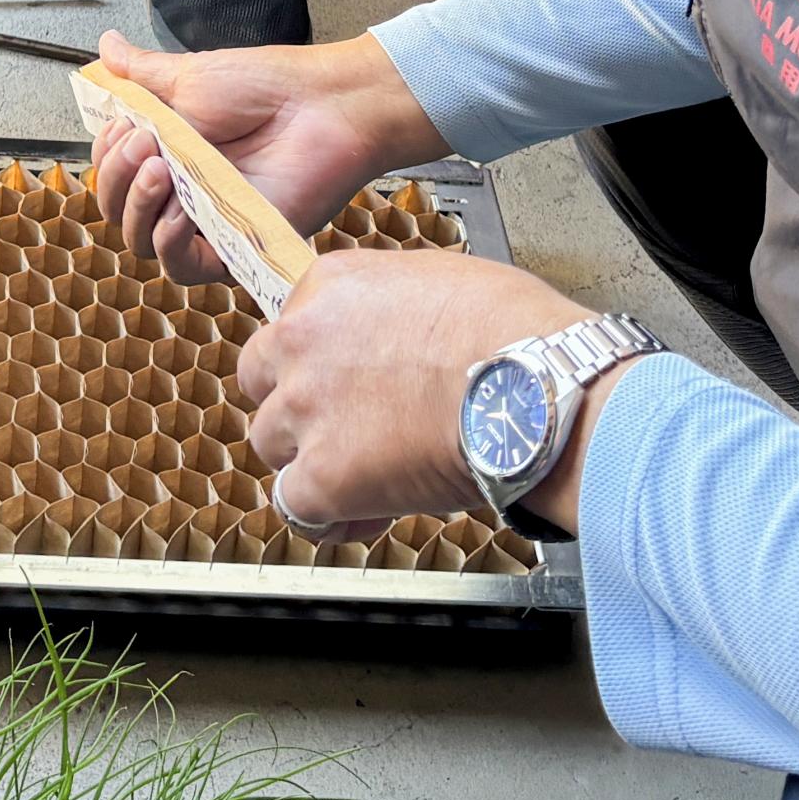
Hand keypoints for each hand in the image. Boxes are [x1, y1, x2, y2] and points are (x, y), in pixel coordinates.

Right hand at [88, 31, 440, 283]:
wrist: (320, 105)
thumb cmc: (267, 87)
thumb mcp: (188, 75)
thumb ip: (140, 72)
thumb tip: (106, 45)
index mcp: (167, 151)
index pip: (111, 174)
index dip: (106, 155)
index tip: (123, 124)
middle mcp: (180, 189)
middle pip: (117, 210)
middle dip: (117, 176)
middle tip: (144, 141)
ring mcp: (205, 220)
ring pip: (141, 242)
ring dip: (137, 205)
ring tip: (161, 167)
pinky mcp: (233, 246)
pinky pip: (184, 266)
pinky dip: (168, 241)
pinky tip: (178, 209)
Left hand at [236, 247, 614, 537]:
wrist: (535, 387)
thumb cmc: (515, 334)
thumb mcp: (441, 282)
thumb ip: (392, 306)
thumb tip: (400, 333)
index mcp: (331, 286)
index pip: (293, 328)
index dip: (323, 364)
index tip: (355, 384)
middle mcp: (302, 341)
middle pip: (262, 382)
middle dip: (297, 407)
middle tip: (346, 428)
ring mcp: (307, 409)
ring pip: (271, 443)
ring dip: (310, 461)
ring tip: (365, 475)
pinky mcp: (323, 475)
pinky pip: (295, 506)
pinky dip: (327, 517)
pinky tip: (366, 514)